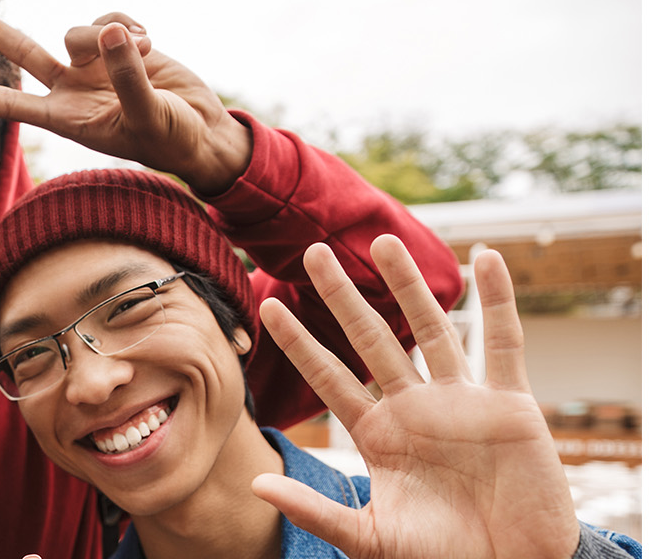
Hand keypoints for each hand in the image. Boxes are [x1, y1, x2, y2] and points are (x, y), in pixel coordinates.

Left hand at [0, 0, 251, 194]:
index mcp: (67, 118)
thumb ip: (126, 75)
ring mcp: (93, 66)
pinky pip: (109, 20)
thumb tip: (108, 32)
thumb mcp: (149, 113)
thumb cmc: (172, 138)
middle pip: (22, 53)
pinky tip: (151, 42)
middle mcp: (72, 89)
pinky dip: (128, 24)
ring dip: (108, 35)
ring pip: (75, 31)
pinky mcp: (117, 45)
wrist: (203, 130)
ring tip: (147, 52)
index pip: (12, 105)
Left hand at [254, 235, 579, 558]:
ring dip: (409, 285)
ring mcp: (462, 402)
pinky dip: (498, 299)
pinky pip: (503, 341)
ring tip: (383, 240)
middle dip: (343, 296)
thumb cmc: (440, 557)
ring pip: (431, 329)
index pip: (328, 378)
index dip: (300, 342)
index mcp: (378, 435)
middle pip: (371, 339)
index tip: (268, 305)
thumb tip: (256, 485)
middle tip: (314, 251)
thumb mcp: (369, 537)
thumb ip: (314, 509)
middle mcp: (414, 408)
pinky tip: (488, 258)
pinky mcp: (511, 404)